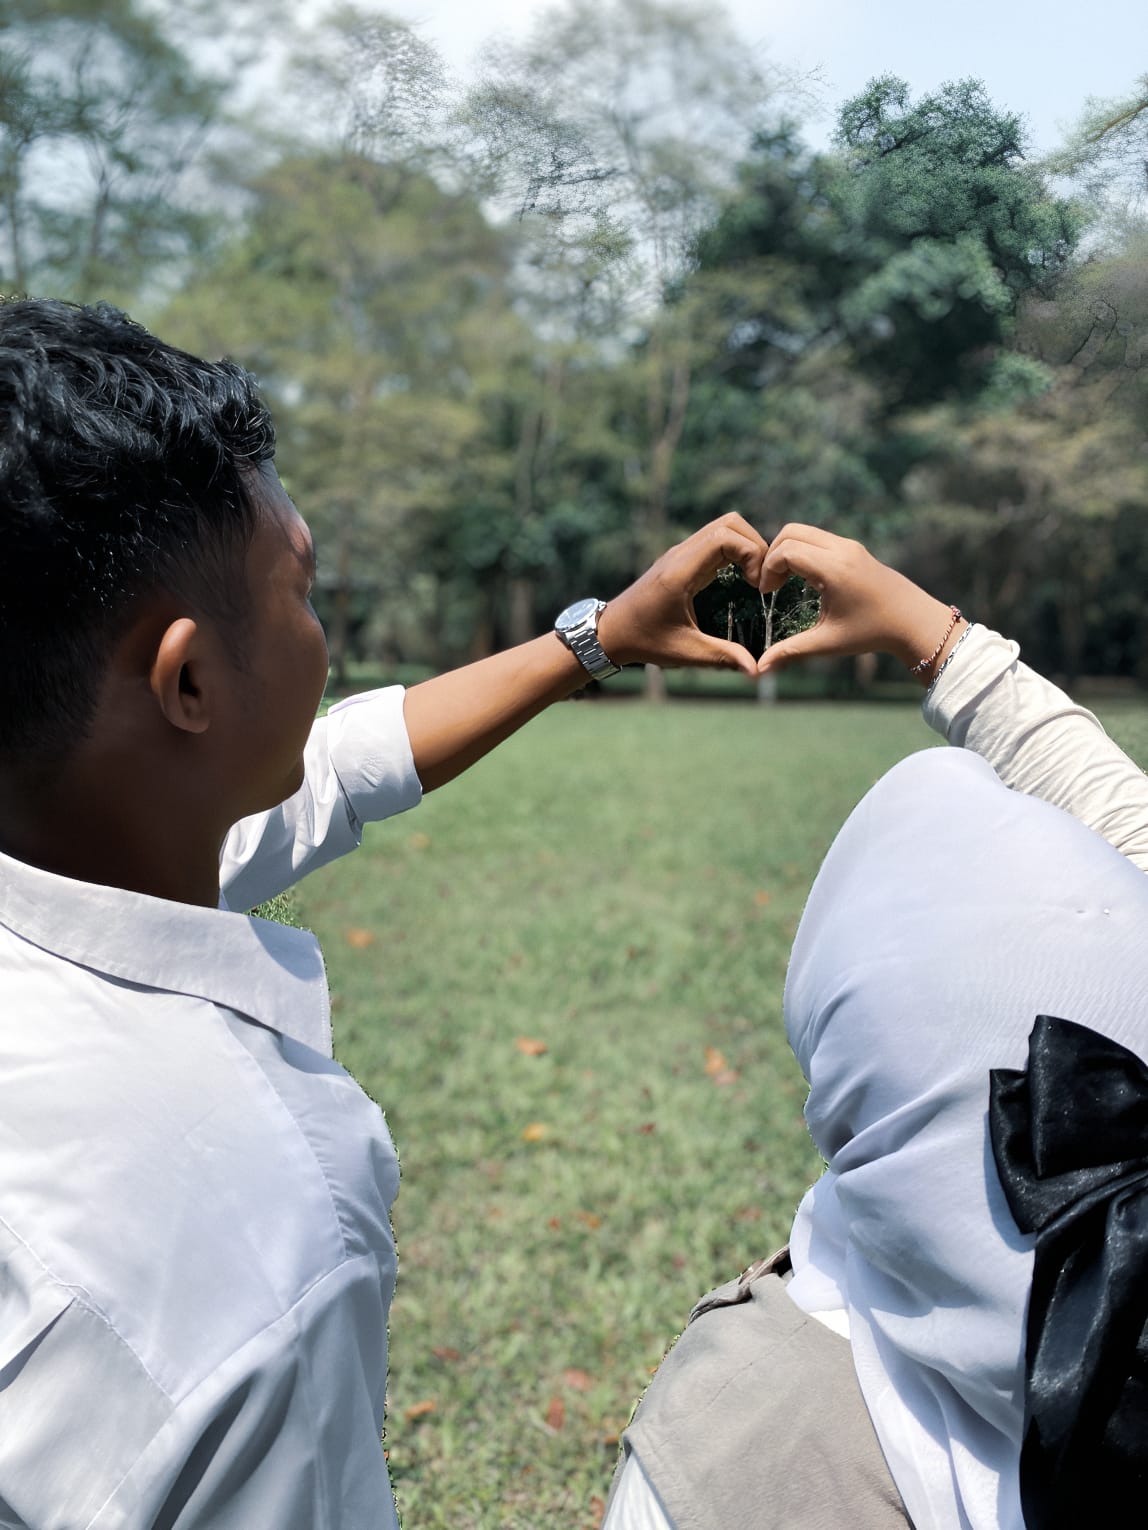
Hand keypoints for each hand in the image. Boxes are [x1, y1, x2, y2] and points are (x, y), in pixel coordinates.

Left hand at [598, 513, 768, 679]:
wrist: (611, 631)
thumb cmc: (644, 640)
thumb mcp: (685, 651)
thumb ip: (722, 657)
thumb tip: (757, 672)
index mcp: (680, 571)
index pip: (725, 537)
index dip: (751, 553)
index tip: (757, 586)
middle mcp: (681, 554)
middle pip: (729, 523)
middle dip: (755, 545)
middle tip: (761, 579)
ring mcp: (680, 553)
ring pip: (723, 528)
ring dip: (746, 547)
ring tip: (753, 579)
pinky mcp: (682, 559)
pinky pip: (715, 541)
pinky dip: (734, 552)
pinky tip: (739, 580)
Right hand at [756, 524, 964, 683]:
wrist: (914, 621)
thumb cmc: (872, 633)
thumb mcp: (828, 643)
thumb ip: (791, 651)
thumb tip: (760, 669)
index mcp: (834, 568)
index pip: (786, 551)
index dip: (768, 570)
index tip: (766, 594)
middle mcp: (842, 549)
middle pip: (791, 532)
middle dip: (773, 555)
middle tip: (770, 584)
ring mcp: (849, 545)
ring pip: (805, 532)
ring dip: (788, 552)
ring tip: (784, 582)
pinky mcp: (854, 548)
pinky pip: (818, 539)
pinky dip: (803, 551)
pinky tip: (804, 580)